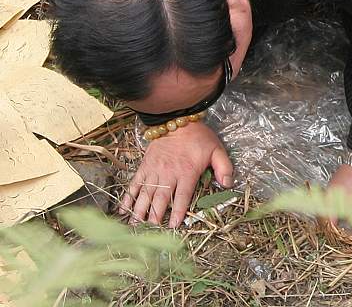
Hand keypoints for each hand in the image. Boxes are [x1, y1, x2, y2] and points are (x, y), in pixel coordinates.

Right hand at [118, 121, 233, 226]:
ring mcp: (155, 170)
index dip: (178, 212)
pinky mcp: (145, 166)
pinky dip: (129, 196)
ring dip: (140, 210)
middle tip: (151, 230)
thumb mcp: (217, 150)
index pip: (182, 196)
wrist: (176, 121)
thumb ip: (224, 167)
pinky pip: (135, 183)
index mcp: (187, 172)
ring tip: (136, 224)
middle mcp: (169, 173)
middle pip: (161, 198)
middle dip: (156, 215)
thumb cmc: (198, 137)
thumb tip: (228, 184)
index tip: (173, 226)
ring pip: (146, 193)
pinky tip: (124, 209)